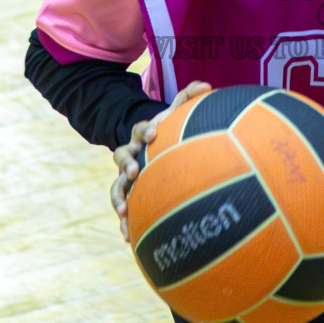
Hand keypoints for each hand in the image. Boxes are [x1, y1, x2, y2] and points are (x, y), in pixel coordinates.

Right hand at [111, 81, 211, 241]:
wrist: (153, 149)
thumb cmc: (169, 131)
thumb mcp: (176, 114)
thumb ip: (188, 98)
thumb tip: (206, 85)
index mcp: (143, 136)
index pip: (140, 129)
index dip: (145, 130)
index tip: (153, 134)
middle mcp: (131, 155)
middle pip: (121, 156)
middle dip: (125, 164)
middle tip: (133, 171)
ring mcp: (127, 177)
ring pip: (117, 187)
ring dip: (119, 198)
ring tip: (124, 211)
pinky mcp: (131, 196)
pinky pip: (125, 210)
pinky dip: (126, 223)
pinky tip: (129, 237)